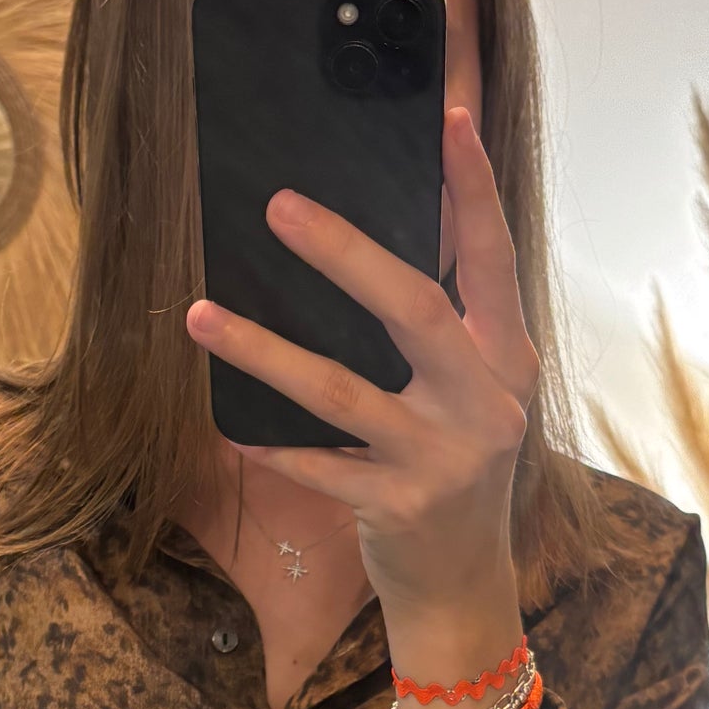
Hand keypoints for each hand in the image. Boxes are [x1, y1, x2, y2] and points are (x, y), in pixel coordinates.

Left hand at [185, 106, 535, 698]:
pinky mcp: (397, 506)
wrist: (464, 586)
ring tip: (201, 314)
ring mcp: (441, 459)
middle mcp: (484, 404)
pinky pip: (316, 465)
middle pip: (413, 308)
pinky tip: (227, 421)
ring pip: (341, 392)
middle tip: (278, 206)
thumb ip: (443, 327)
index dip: (474, 191)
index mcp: (506, 360)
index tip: (450, 122)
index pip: (494, 260)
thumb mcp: (468, 395)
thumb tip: (371, 238)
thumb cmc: (454, 471)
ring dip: (263, 350)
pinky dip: (270, 442)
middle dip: (344, 251)